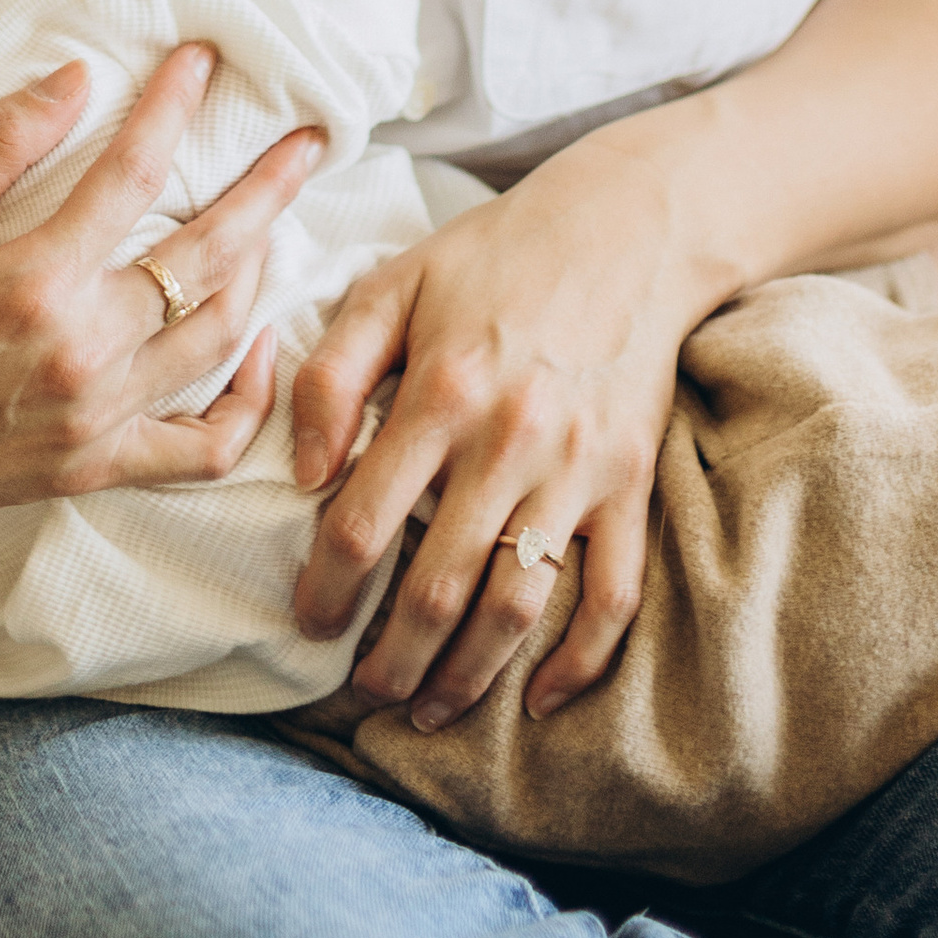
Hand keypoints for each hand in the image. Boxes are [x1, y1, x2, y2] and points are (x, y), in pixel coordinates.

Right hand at [0, 42, 326, 553]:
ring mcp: (95, 423)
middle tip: (311, 137)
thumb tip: (76, 78)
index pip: (132, 175)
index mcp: (32, 286)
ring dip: (265, 271)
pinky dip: (248, 401)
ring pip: (220, 341)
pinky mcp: (93, 471)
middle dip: (267, 188)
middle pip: (207, 257)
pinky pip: (201, 448)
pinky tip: (261, 345)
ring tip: (286, 218)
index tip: (203, 57)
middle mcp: (82, 358)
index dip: (173, 107)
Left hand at [289, 143, 695, 727]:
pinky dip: (579, 662)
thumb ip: (334, 372)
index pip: (363, 523)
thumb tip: (307, 470)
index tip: (308, 621)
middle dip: (389, 659)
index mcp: (440, 392)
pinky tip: (536, 698)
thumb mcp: (392, 284)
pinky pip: (612, 596)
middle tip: (360, 691)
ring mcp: (577, 471)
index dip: (327, 589)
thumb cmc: (493, 255)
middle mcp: (509, 441)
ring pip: (517, 606)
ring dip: (467, 677)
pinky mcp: (630, 486)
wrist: (627, 229)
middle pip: (437, 588)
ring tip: (427, 708)